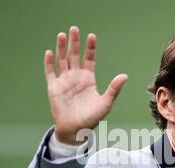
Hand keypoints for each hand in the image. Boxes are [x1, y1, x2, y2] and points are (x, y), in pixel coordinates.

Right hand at [44, 26, 127, 144]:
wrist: (75, 130)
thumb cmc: (91, 118)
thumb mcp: (105, 103)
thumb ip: (114, 89)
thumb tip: (125, 76)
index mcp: (88, 79)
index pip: (89, 58)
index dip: (90, 47)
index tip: (91, 36)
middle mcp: (75, 77)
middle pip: (74, 55)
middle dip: (74, 42)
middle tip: (74, 28)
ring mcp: (64, 81)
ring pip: (62, 60)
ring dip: (61, 48)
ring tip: (62, 35)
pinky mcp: (53, 88)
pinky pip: (50, 73)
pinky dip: (49, 63)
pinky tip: (49, 52)